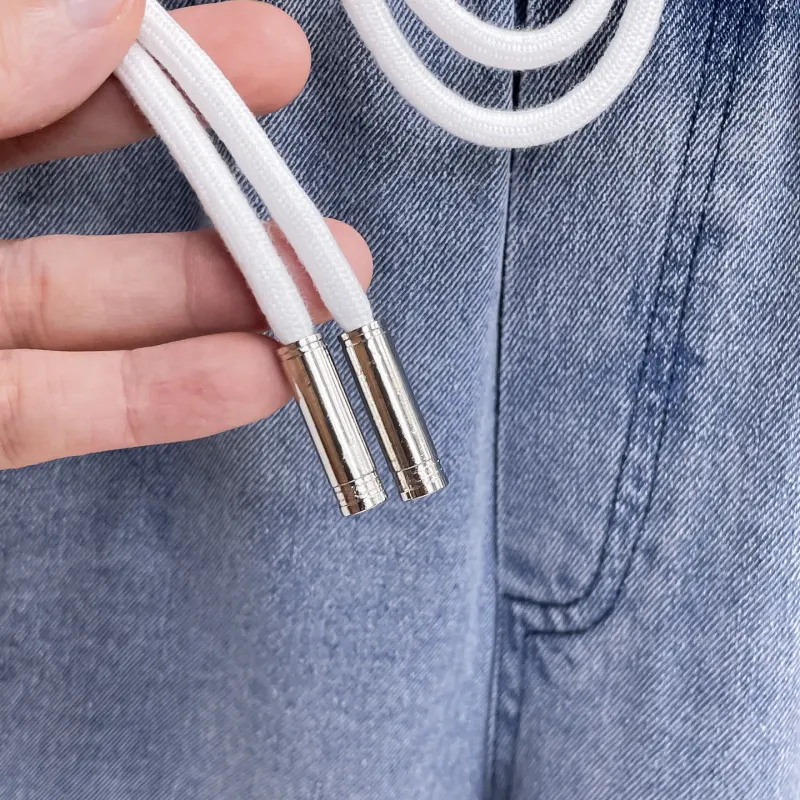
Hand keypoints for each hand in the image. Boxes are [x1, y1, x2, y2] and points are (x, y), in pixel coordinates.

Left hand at [0, 0, 371, 468]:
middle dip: (213, 190)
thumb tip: (103, 7)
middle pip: (89, 205)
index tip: (265, 55)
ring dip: (217, 308)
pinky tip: (255, 382)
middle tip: (309, 192)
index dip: (157, 66)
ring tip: (323, 298)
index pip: (44, 78)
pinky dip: (161, 400)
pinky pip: (68, 411)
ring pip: (97, 316)